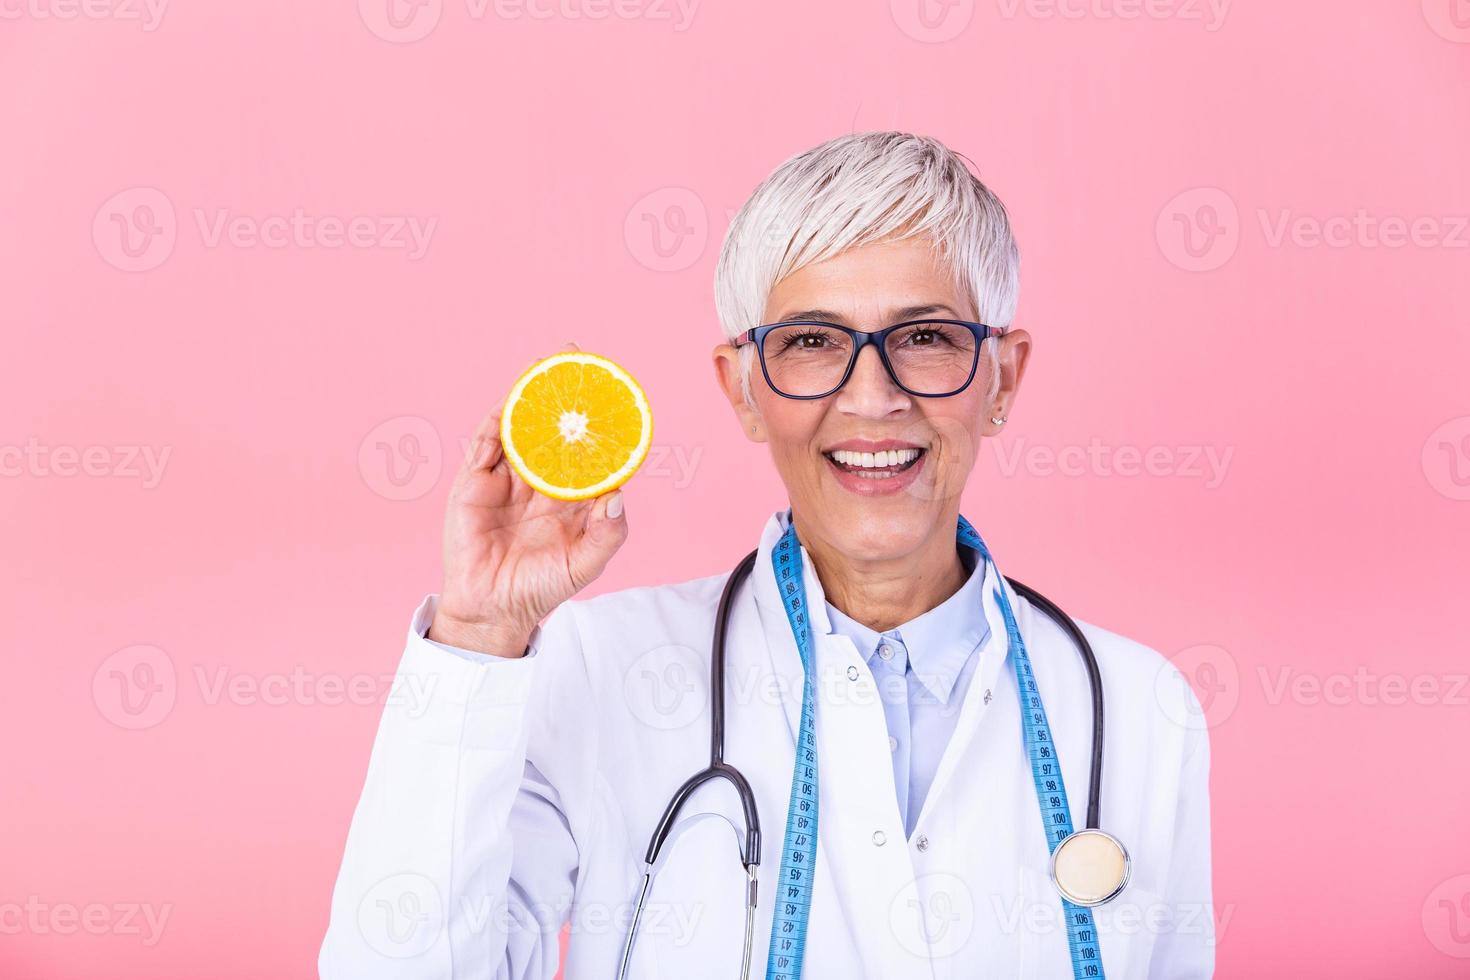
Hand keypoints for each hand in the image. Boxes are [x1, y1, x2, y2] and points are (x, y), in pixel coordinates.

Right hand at [429, 343, 629, 656]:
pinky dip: (495, 425)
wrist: (493, 611)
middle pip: (552, 428)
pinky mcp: (473, 486)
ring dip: (528, 398)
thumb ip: (607, 534)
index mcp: (569, 497)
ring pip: (518, 430)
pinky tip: (509, 405)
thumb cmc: (541, 589)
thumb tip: (618, 496)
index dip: (598, 421)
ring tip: (543, 368)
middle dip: (562, 394)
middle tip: (576, 356)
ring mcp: (505, 481)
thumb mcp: (584, 565)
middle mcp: (538, 482)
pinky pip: (484, 448)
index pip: (586, 450)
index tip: (612, 392)